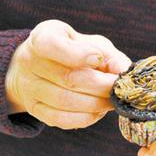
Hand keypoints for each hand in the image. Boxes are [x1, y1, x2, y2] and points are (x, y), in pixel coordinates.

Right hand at [5, 19, 130, 129]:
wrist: (46, 67)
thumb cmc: (77, 52)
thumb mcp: (93, 44)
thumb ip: (111, 57)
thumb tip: (126, 74)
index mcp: (44, 36)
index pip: (51, 44)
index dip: (77, 54)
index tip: (98, 58)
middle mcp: (29, 60)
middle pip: (68, 78)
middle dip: (100, 86)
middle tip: (119, 90)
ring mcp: (28, 86)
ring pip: (66, 101)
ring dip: (96, 104)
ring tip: (111, 101)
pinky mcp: (34, 108)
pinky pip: (61, 119)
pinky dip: (85, 117)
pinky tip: (97, 111)